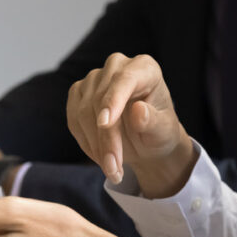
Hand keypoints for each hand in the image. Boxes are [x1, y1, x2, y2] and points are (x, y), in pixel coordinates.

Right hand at [66, 52, 196, 196]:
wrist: (146, 141)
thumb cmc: (159, 132)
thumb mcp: (163, 132)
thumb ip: (153, 121)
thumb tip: (139, 111)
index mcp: (145, 68)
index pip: (124, 79)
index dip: (113, 100)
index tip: (105, 124)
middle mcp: (117, 66)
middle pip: (101, 100)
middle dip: (106, 139)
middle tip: (114, 169)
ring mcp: (95, 78)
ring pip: (84, 111)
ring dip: (95, 146)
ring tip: (112, 169)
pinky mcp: (78, 93)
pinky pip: (73, 119)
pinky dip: (85, 142)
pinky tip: (100, 157)